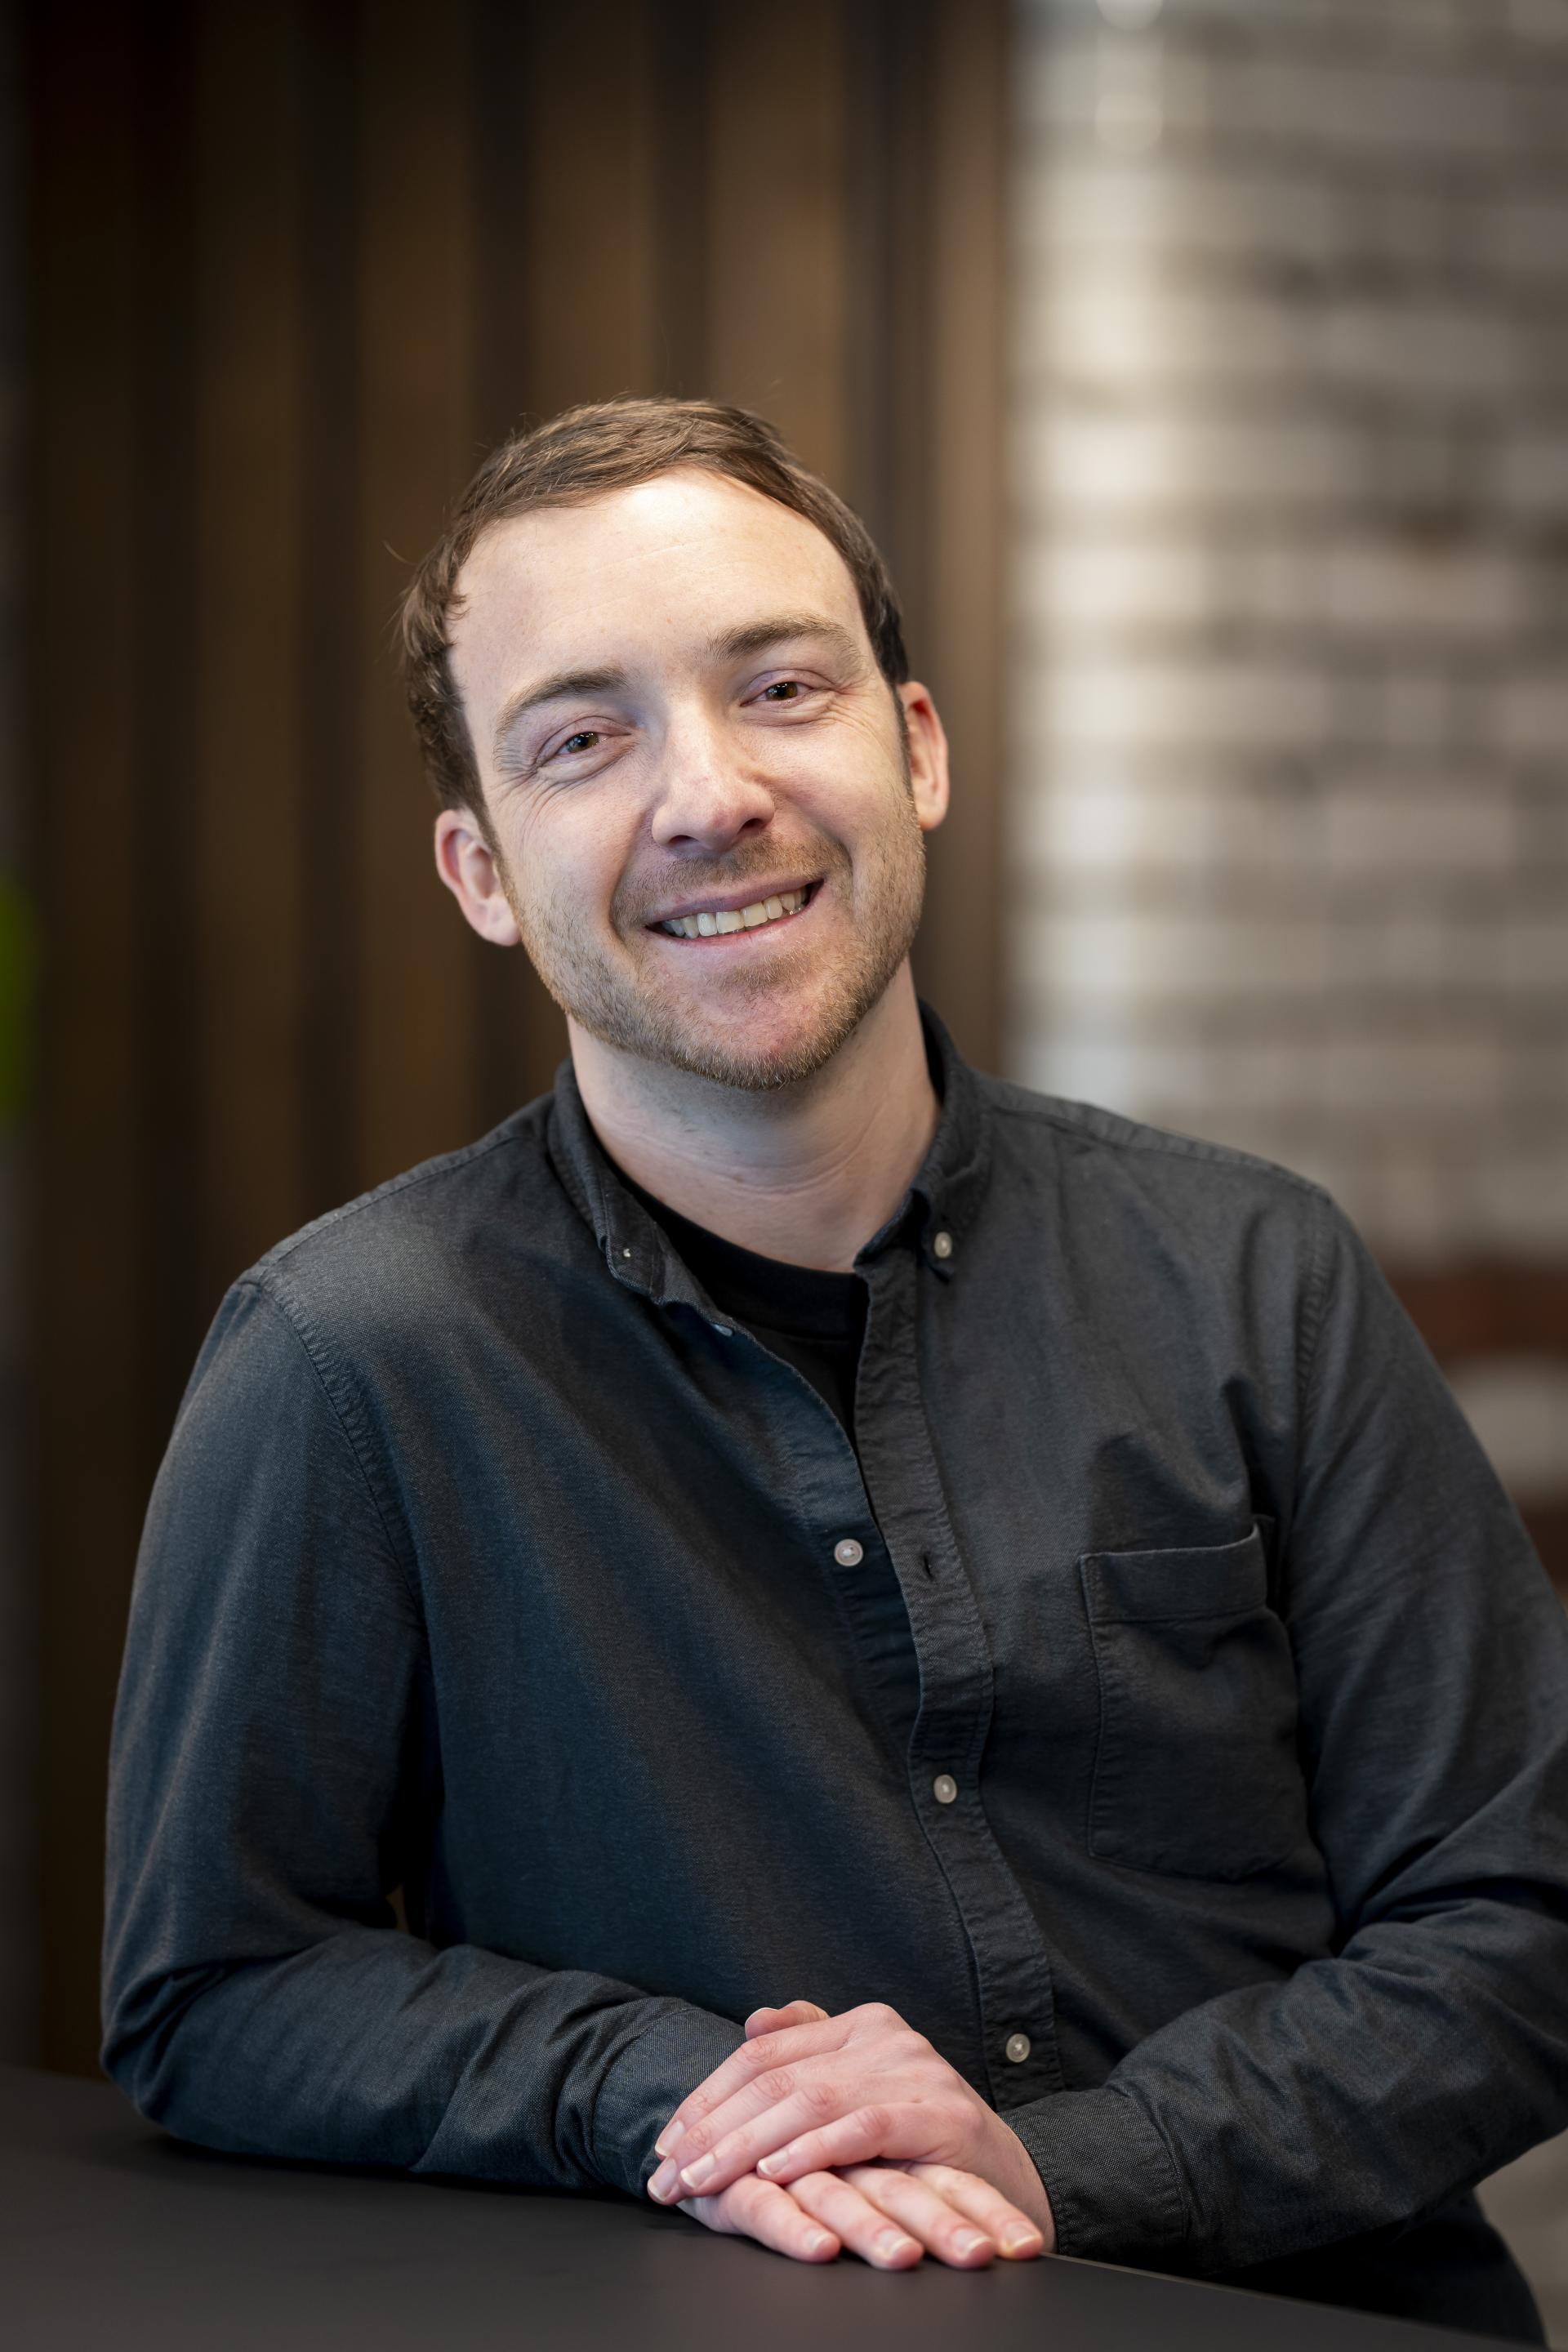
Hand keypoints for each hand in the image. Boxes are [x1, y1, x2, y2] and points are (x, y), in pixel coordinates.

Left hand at [646, 1998, 1054, 2250]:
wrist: (1009, 2185)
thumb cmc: (922, 2147)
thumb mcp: (863, 2091)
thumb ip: (812, 2048)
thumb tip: (752, 2020)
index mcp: (861, 2024)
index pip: (764, 2053)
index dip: (708, 2098)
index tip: (666, 2144)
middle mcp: (886, 2035)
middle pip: (777, 2077)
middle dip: (713, 2130)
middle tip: (668, 2174)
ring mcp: (915, 2069)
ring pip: (810, 2099)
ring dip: (745, 2145)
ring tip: (702, 2179)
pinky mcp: (940, 2113)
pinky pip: (862, 2126)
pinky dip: (813, 2148)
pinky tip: (773, 2170)